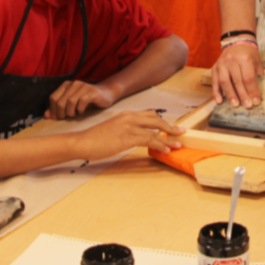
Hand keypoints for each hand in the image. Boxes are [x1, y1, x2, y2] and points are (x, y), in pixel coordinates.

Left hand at [46, 79, 115, 119]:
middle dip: (61, 113)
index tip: (57, 118)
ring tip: (74, 115)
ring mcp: (83, 87)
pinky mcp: (92, 92)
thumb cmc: (87, 100)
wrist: (106, 94)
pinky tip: (82, 112)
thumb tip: (46, 115)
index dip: (53, 110)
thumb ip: (58, 108)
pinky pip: (82, 101)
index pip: (53, 98)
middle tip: (66, 118)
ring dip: (71, 112)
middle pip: (60, 101)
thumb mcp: (71, 104)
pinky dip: (80, 109)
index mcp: (66, 85)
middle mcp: (74, 84)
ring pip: (70, 101)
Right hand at [70, 110, 184, 159]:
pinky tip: (165, 149)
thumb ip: (127, 129)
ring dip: (168, 138)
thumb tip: (138, 136)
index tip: (171, 127)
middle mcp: (129, 117)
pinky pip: (149, 140)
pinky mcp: (127, 138)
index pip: (150, 115)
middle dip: (170, 127)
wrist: (82, 142)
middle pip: (156, 120)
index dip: (162, 121)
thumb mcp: (113, 128)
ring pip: (155, 131)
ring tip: (177, 144)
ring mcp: (129, 127)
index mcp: (126, 114)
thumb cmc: (95, 138)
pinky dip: (160, 145)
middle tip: (181, 132)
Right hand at [210, 41, 263, 106]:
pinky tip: (219, 101)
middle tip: (247, 106)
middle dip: (243, 95)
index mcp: (244, 58)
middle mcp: (232, 60)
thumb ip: (258, 76)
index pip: (249, 78)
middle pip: (237, 81)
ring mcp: (221, 64)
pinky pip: (214, 81)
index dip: (252, 91)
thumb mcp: (257, 62)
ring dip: (230, 95)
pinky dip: (216, 92)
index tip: (256, 102)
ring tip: (235, 105)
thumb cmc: (249, 54)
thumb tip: (259, 94)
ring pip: (225, 82)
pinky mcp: (214, 68)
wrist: (236, 42)